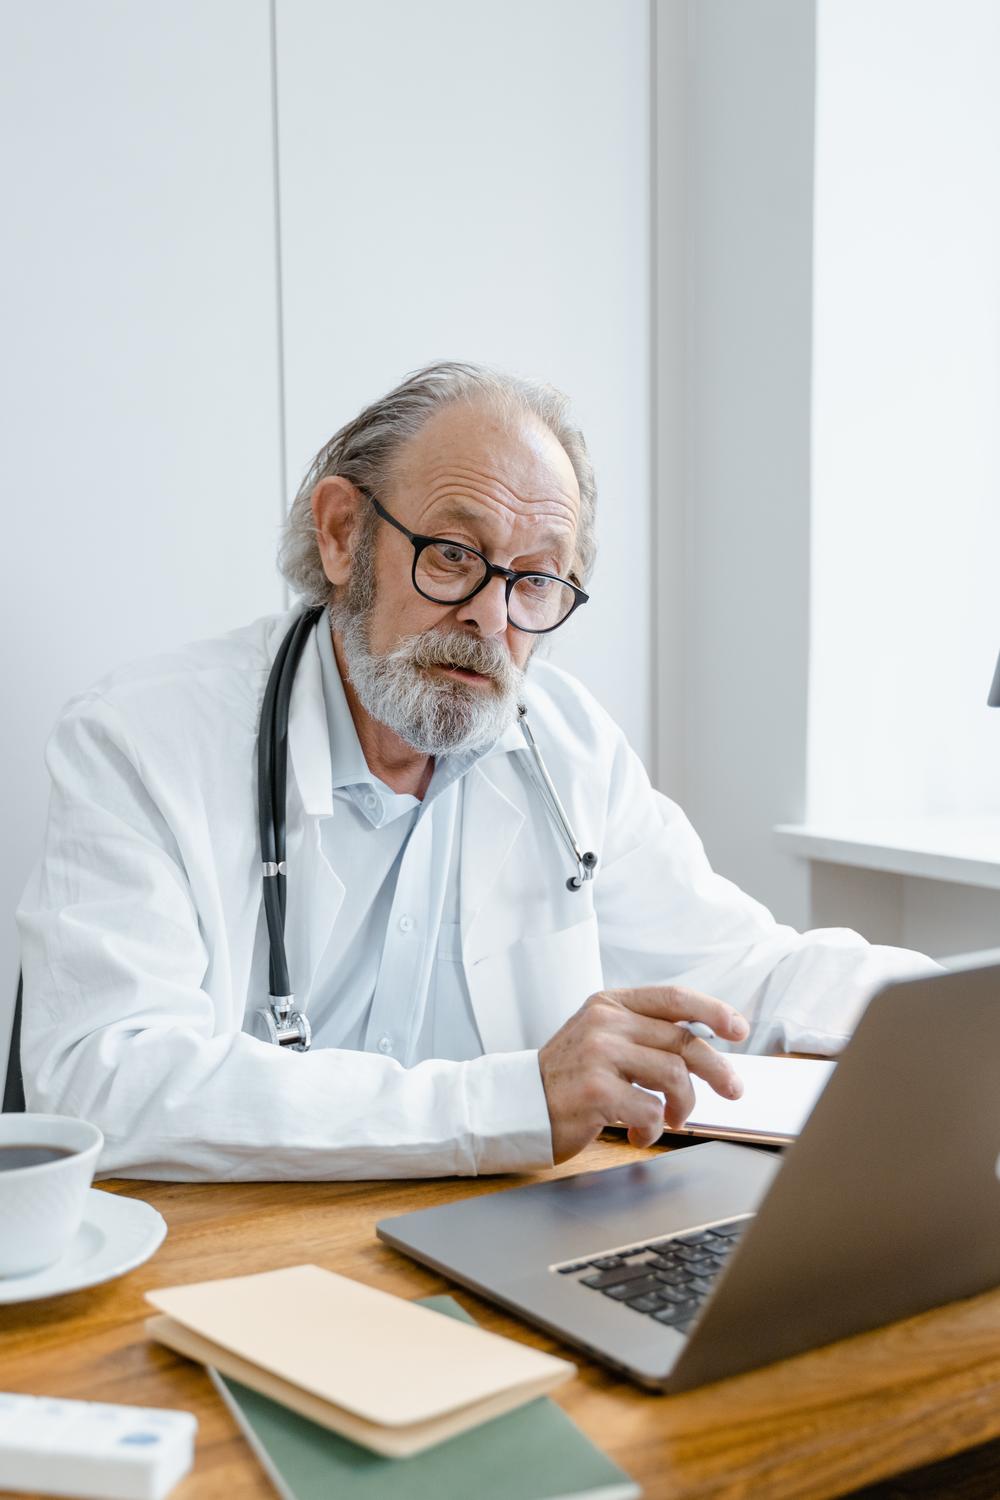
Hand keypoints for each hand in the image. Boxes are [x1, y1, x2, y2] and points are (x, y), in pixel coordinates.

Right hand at [537, 985, 748, 1163]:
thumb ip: (642, 1032)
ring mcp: (599, 1055)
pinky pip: (650, 1110)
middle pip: (682, 1041)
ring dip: (682, 1105)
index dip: (713, 1011)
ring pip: (673, 1076)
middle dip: (717, 1069)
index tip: (738, 1028)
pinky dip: (653, 1130)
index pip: (673, 997)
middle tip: (733, 1088)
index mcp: (609, 1004)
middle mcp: (605, 1023)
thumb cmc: (566, 1077)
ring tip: (670, 1119)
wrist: (517, 1104)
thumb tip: (700, 1046)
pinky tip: (640, 1134)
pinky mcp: (596, 1091)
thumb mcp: (600, 1036)